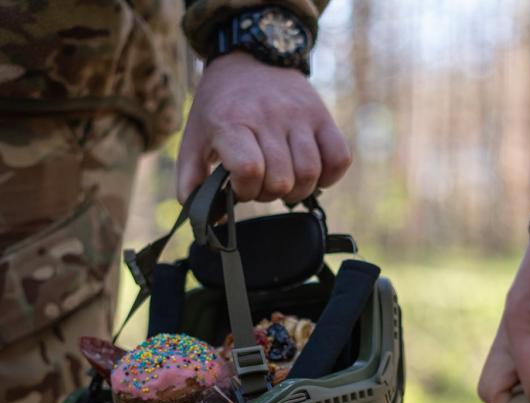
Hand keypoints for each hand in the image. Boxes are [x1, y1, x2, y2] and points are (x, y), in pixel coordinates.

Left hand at [177, 52, 351, 202]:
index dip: (246, 190)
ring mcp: (299, 116)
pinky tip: (313, 174)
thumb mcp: (194, 138)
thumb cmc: (219, 108)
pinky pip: (339, 157)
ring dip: (297, 190)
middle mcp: (268, 117)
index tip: (240, 186)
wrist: (249, 59)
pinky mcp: (322, 116)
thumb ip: (190, 180)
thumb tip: (200, 217)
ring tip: (284, 181)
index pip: (249, 170)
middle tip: (261, 183)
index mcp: (231, 123)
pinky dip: (329, 176)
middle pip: (281, 179)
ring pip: (310, 173)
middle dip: (269, 193)